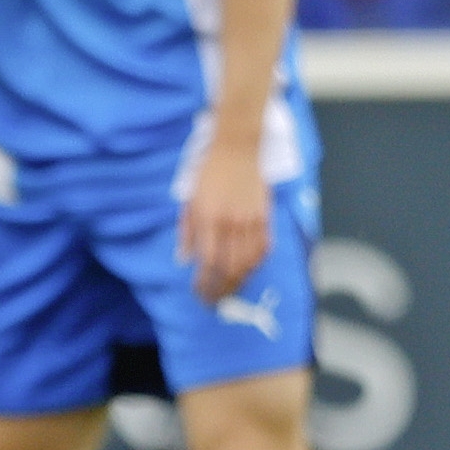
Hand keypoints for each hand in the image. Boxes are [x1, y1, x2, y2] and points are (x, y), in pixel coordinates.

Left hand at [179, 137, 270, 302]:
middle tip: (214, 300)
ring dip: (239, 280)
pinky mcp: (265, 216)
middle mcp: (231, 223)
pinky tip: (248, 270)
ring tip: (230, 289)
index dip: (205, 282)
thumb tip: (184, 259)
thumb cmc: (208, 173)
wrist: (237, 149)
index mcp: (208, 219)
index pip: (208, 261)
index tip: (199, 293)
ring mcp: (251, 220)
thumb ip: (187, 232)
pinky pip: (264, 247)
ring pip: (249, 261)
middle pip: (230, 267)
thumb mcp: (189, 200)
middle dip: (222, 288)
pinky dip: (256, 263)